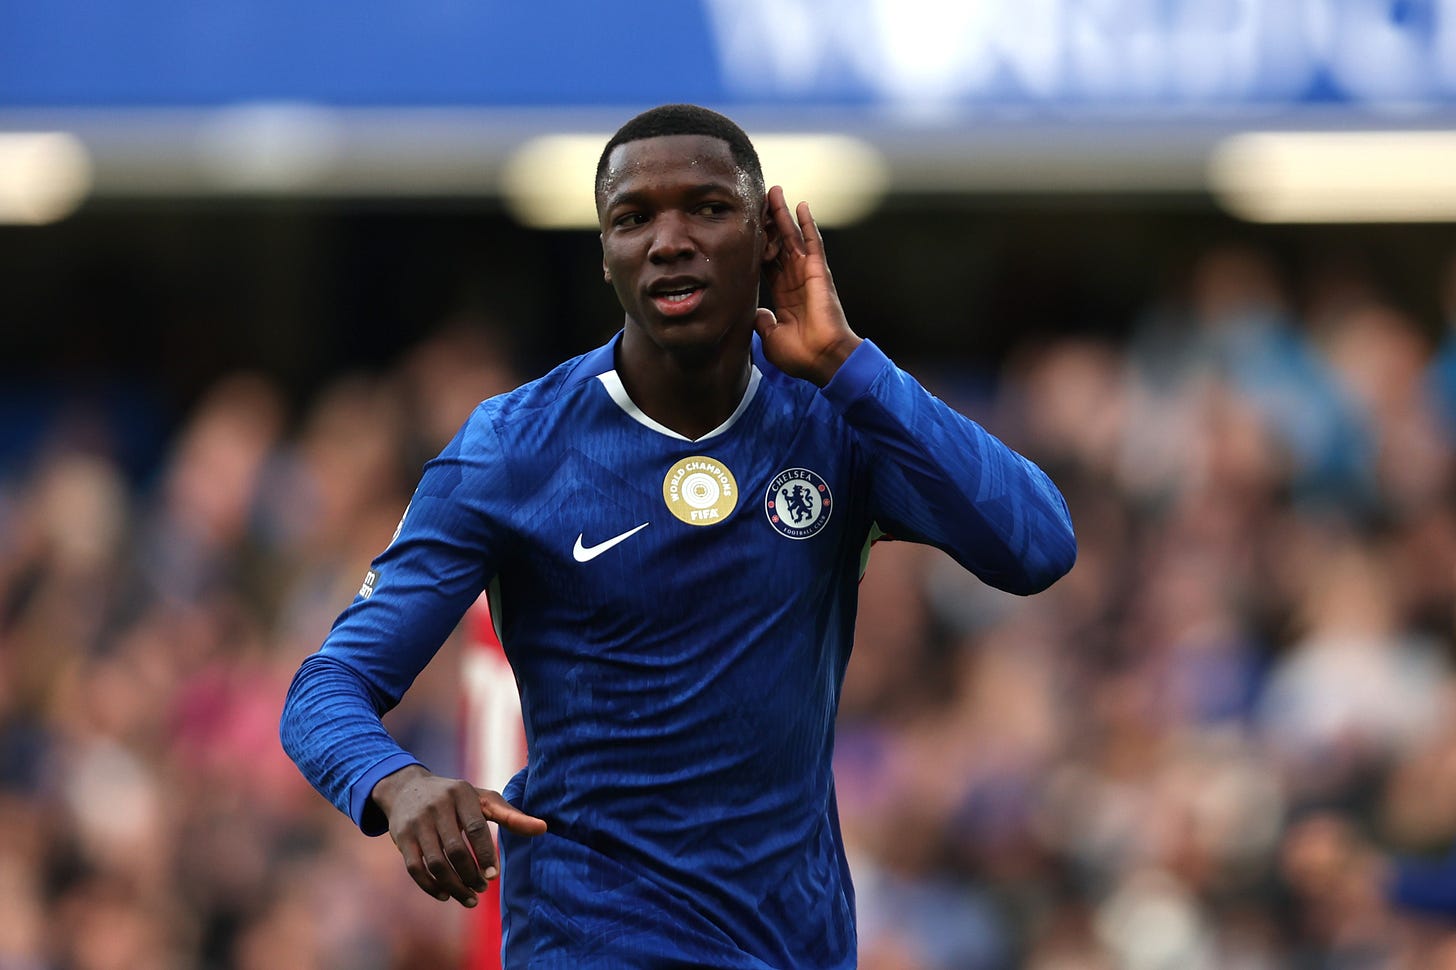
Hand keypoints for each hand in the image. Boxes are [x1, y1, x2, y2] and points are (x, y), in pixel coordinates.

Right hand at [370, 764, 546, 906]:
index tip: (493, 876)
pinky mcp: (401, 839)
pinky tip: (445, 896)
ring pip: (435, 863)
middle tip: (482, 889)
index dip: (485, 854)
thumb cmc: (455, 797)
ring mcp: (416, 823)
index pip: (476, 828)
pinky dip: (431, 887)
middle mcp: (436, 807)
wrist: (407, 788)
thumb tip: (544, 828)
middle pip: (454, 850)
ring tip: (469, 898)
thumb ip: (511, 815)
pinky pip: (415, 869)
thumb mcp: (481, 799)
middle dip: (470, 875)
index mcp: (461, 794)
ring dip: (453, 886)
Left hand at [756, 184, 862, 386]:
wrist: (822, 358)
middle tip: (758, 200)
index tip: (746, 229)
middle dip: (768, 222)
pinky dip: (808, 223)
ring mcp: (808, 274)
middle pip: (778, 244)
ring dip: (783, 215)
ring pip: (792, 237)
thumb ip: (762, 323)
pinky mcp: (819, 271)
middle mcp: (795, 281)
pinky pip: (813, 243)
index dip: (756, 246)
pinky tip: (801, 205)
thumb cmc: (800, 355)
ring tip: (774, 192)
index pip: (767, 264)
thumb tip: (756, 313)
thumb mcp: (771, 338)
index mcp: (784, 296)